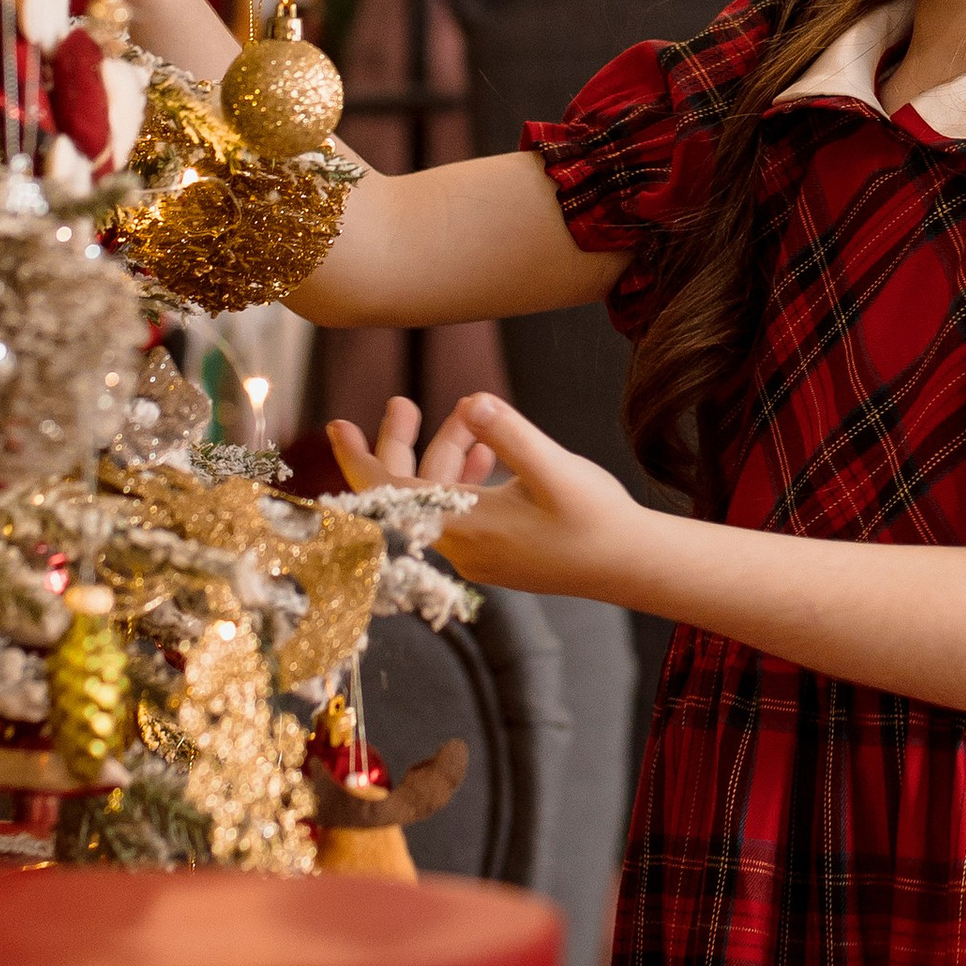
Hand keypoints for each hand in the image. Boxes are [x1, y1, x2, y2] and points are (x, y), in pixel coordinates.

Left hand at [326, 390, 645, 601]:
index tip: (335, 424)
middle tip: (402, 402)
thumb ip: (511, 435)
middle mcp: (462, 545)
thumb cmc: (596, 519)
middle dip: (401, 445)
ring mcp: (479, 552)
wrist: (629, 565)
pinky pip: (462, 510)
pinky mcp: (498, 551)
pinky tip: (485, 452)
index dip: (358, 458)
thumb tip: (471, 401)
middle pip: (409, 493)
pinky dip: (464, 476)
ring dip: (444, 453)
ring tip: (466, 416)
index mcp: (465, 526)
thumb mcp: (555, 469)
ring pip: (440, 497)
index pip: (390, 493)